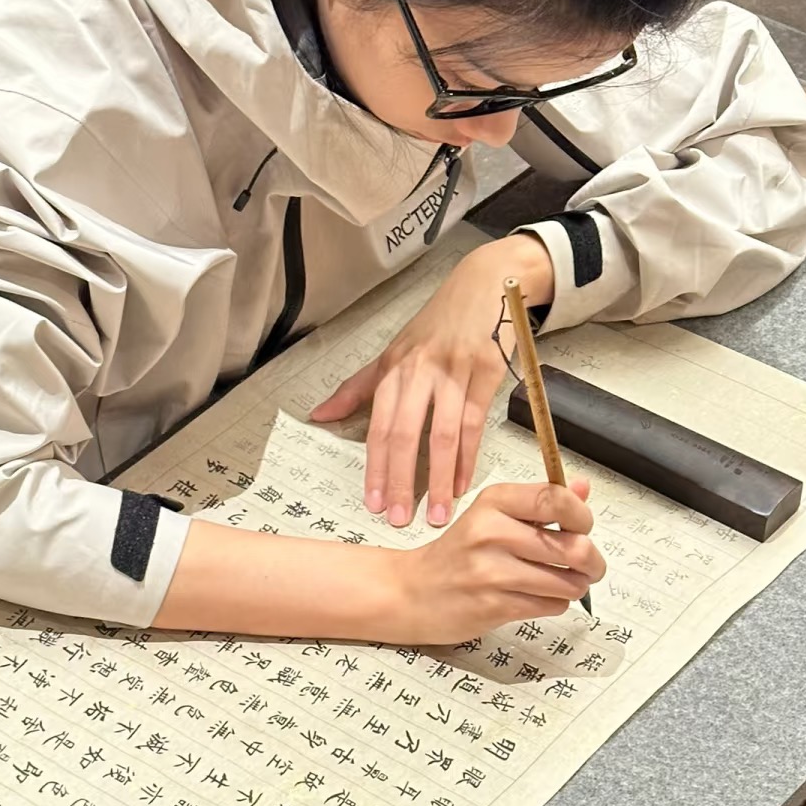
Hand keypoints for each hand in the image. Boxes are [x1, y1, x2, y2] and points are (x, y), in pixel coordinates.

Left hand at [308, 234, 552, 529]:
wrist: (486, 287)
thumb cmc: (437, 324)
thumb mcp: (393, 350)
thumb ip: (358, 387)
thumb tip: (319, 416)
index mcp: (393, 368)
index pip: (378, 425)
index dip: (375, 467)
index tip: (372, 502)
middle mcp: (419, 370)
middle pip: (405, 434)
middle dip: (401, 480)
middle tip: (399, 518)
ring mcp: (454, 372)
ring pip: (443, 435)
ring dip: (438, 479)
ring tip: (437, 514)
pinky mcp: (486, 374)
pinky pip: (475, 426)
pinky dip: (468, 459)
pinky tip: (462, 485)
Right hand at [383, 477, 603, 645]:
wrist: (412, 591)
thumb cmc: (459, 553)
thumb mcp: (493, 515)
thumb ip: (539, 502)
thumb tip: (583, 489)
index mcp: (494, 501)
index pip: (556, 499)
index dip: (583, 516)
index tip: (583, 528)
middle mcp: (491, 532)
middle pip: (573, 546)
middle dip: (592, 561)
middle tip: (589, 566)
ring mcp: (491, 571)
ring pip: (567, 581)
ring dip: (575, 586)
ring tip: (564, 583)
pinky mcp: (494, 605)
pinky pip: (551, 605)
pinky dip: (555, 603)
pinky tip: (540, 597)